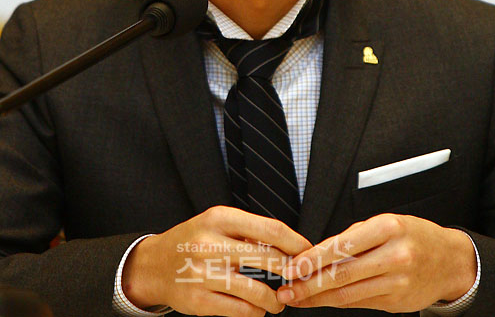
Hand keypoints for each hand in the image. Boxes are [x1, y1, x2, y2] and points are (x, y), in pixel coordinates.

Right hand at [122, 205, 311, 316]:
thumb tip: (291, 246)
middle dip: (291, 271)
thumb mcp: (217, 223)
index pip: (270, 228)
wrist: (154, 265)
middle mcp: (211, 243)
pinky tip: (258, 308)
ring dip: (275, 300)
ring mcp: (204, 274)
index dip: (295, 243)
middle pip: (268, 258)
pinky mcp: (199, 302)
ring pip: (257, 291)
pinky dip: (256, 311)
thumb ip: (248, 231)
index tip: (308, 252)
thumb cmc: (194, 241)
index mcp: (220, 218)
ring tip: (279, 301)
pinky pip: (241, 310)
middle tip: (300, 278)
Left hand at [276, 214, 476, 312]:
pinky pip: (360, 302)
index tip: (292, 265)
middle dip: (309, 283)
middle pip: (342, 273)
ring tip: (296, 297)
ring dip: (318, 297)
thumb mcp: (387, 223)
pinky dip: (337, 302)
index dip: (313, 258)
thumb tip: (318, 252)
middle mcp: (394, 255)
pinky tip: (321, 301)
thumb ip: (355, 236)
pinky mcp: (397, 302)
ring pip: (348, 293)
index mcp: (388, 228)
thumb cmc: (413, 236)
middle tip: (286, 288)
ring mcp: (397, 282)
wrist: (450, 260)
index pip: (342, 245)